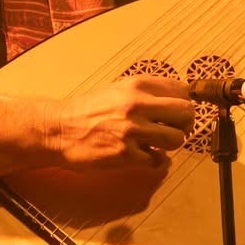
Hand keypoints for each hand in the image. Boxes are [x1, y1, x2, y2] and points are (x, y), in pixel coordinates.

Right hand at [46, 75, 196, 169]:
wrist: (59, 129)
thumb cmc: (89, 110)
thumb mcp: (118, 90)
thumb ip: (147, 93)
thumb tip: (179, 100)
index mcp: (137, 85)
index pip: (182, 90)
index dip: (184, 103)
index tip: (177, 112)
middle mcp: (137, 104)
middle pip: (186, 113)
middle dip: (184, 123)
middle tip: (173, 128)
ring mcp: (132, 130)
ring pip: (177, 138)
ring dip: (170, 143)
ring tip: (156, 143)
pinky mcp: (126, 154)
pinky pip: (158, 160)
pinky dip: (154, 160)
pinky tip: (142, 155)